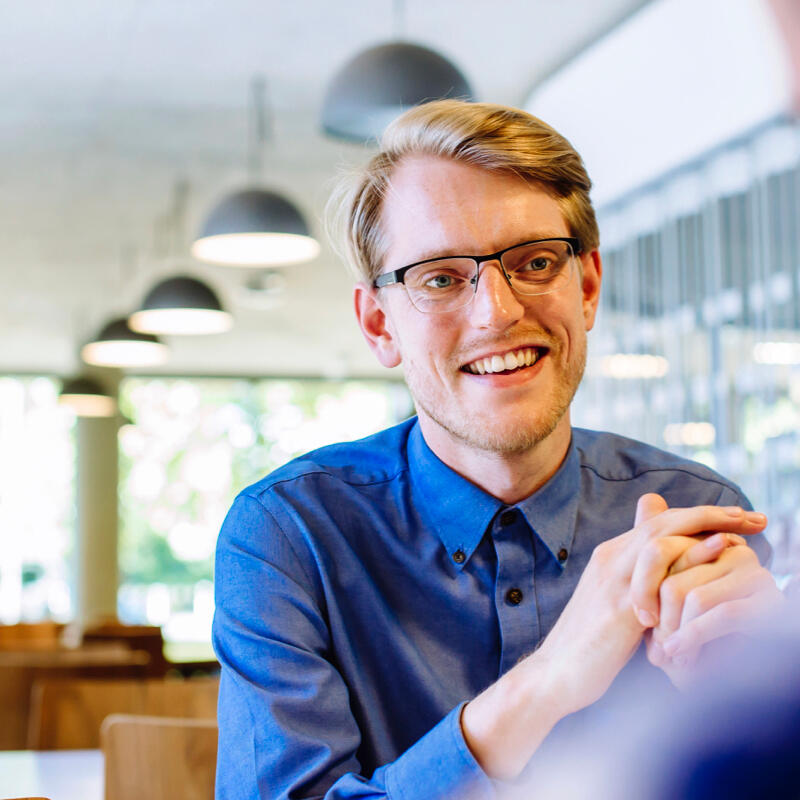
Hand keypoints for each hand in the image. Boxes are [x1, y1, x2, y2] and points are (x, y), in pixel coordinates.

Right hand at [534, 494, 766, 714]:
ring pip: (658, 538)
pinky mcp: (618, 609)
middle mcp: (610, 560)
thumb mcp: (616, 605)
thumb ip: (639, 584)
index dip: (698, 516)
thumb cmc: (591, 644)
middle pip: (661, 522)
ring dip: (704, 527)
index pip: (658, 523)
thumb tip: (671, 572)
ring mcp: (612, 582)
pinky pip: (658, 577)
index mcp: (610, 558)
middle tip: (752, 516)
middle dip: (709, 514)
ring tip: (741, 526)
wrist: (555, 674)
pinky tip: (717, 553)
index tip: (738, 519)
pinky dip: (690, 559)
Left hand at [646, 535, 781, 688]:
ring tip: (668, 655)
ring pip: (693, 595)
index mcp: (714, 544)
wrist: (720, 683)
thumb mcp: (666, 592)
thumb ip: (658, 549)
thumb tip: (647, 496)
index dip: (646, 587)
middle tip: (654, 645)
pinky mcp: (770, 607)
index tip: (642, 618)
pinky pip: (721, 616)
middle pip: (674, 575)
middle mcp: (738, 555)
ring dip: (676, 632)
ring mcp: (757, 578)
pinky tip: (681, 656)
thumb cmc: (688, 634)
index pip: (664, 552)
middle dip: (660, 615)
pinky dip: (695, 638)